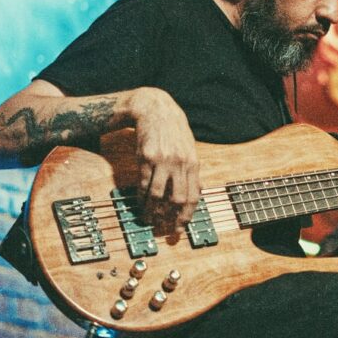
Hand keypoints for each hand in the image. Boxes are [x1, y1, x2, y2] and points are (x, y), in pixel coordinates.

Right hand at [129, 88, 199, 230]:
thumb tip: (197, 192)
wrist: (156, 109)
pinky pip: (143, 184)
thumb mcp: (189, 148)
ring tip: (148, 219)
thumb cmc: (174, 130)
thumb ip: (192, 170)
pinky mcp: (146, 157)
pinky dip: (141, 197)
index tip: (180, 227)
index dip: (187, 215)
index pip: (193, 196)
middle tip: (164, 228)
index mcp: (193, 163)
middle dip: (170, 218)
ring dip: (152, 211)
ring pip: (157, 195)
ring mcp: (163, 161)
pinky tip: (140, 203)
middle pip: (177, 199)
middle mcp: (180, 163)